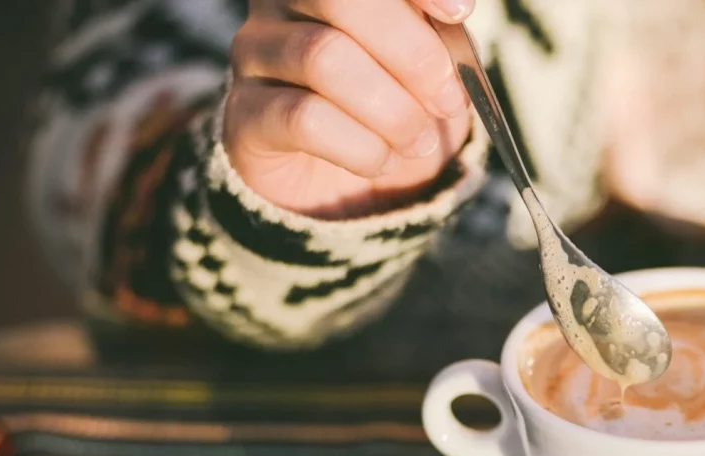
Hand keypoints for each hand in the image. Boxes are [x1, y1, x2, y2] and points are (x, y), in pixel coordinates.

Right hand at [226, 0, 474, 218]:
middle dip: (411, 52)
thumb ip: (438, 37)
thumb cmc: (391, 112)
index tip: (460, 13)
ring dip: (391, 110)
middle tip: (447, 99)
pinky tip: (382, 161)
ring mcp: (254, 54)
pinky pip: (306, 119)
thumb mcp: (428, 72)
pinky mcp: (244, 116)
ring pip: (324, 57)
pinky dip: (361, 146)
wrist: (345, 188)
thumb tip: (455, 16)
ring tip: (418, 142)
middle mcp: (279, 2)